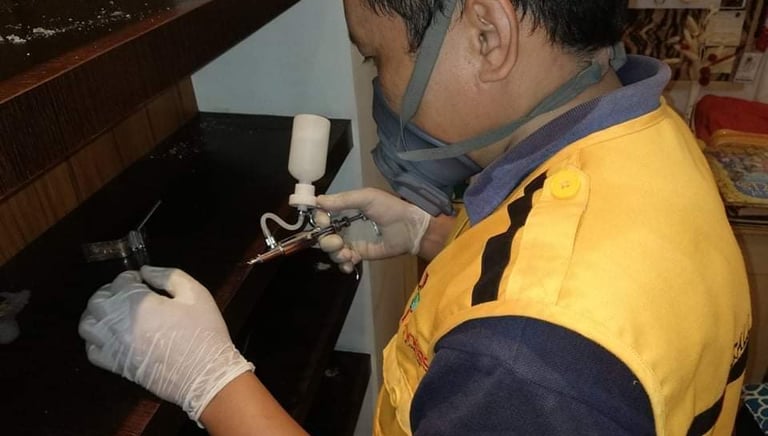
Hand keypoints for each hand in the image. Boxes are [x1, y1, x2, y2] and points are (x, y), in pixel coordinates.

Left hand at [78, 266, 253, 423]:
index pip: (120, 282)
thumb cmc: (203, 331)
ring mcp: (114, 346)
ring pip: (88, 325)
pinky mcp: (116, 365)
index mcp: (138, 303)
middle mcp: (118, 323)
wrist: (204, 374)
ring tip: (115, 313)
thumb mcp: (195, 294)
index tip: (143, 280)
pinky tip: (112, 336)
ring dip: (97, 314)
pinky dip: (96, 340)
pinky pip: (92, 351)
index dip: (131, 277)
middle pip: (97, 301)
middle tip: (128, 293)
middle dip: (110, 292)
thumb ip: (169, 276)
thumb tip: (146, 271)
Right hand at [315, 188, 430, 272]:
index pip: (321, 216)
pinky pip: (344, 262)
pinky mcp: (359, 255)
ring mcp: (351, 242)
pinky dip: (344, 265)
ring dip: (336, 254)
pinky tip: (351, 262)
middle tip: (339, 243)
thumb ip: (343, 200)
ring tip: (348, 254)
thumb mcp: (367, 198)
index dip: (319, 221)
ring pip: (332, 251)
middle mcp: (344, 226)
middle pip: (323, 237)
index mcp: (344, 210)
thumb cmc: (390, 208)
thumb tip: (317, 201)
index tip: (324, 223)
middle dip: (327, 242)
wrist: (410, 229)